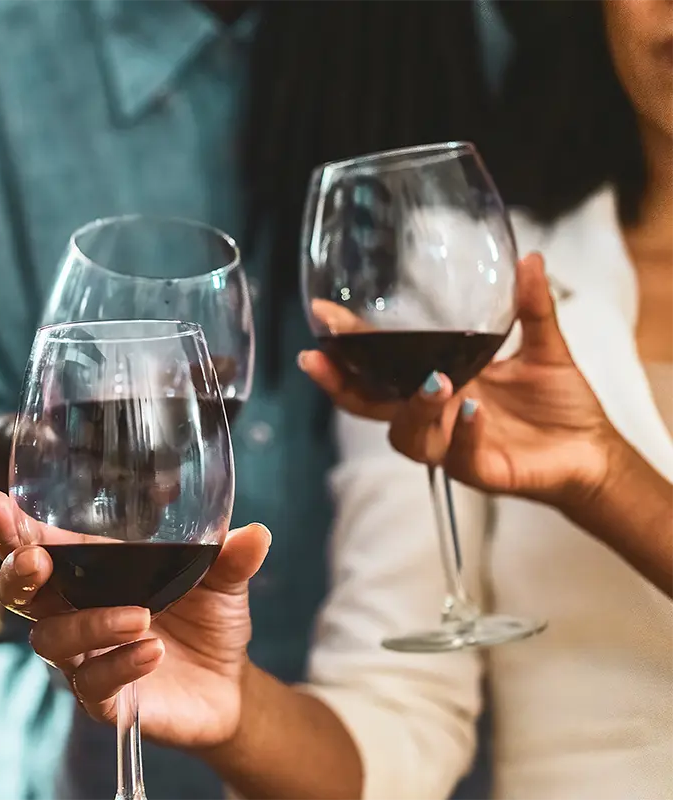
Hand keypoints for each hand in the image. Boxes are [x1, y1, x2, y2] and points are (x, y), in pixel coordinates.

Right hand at [0, 490, 270, 750]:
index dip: (11, 527)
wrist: (230, 685)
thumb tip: (255, 532)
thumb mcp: (223, 581)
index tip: (0, 504)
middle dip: (16, 571)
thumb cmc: (208, 619)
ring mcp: (83, 657)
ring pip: (52, 640)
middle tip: (35, 557)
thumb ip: (230, 556)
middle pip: (17, 592)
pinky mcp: (102, 699)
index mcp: (89, 571)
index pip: (36, 544)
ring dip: (89, 624)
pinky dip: (119, 664)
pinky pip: (91, 683)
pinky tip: (151, 652)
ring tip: (140, 616)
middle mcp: (73, 611)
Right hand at [300, 253, 620, 505]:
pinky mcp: (479, 471)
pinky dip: (463, 432)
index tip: (323, 315)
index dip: (347, 345)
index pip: (380, 365)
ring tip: (437, 381)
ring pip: (407, 435)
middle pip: (369, 405)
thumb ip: (532, 306)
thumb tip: (530, 259)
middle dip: (340, 383)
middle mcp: (435, 415)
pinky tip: (474, 409)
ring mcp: (451, 446)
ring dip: (414, 408)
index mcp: (438, 380)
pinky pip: (459, 456)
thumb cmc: (560, 405)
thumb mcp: (545, 347)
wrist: (594, 453)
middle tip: (320, 359)